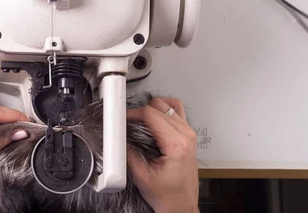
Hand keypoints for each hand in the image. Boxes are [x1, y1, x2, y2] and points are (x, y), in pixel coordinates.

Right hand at [127, 98, 198, 212]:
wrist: (181, 206)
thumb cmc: (168, 196)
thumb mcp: (141, 176)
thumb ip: (128, 153)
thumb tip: (118, 136)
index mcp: (176, 144)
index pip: (151, 114)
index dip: (132, 113)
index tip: (122, 118)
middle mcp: (186, 136)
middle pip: (159, 106)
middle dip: (140, 111)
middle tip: (128, 122)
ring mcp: (189, 134)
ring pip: (169, 105)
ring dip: (152, 109)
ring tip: (140, 121)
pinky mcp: (188, 135)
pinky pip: (177, 111)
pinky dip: (164, 110)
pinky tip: (154, 120)